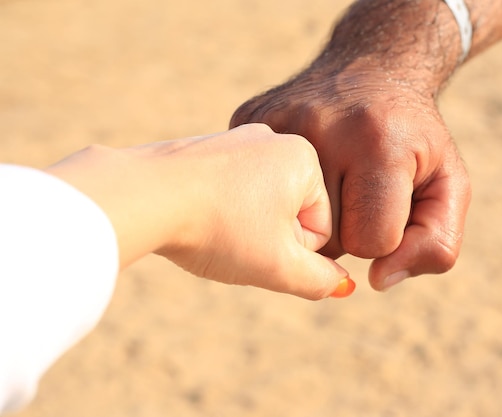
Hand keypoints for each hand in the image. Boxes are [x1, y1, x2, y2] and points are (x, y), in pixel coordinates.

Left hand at [47, 124, 351, 299]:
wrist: (142, 195)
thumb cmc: (219, 228)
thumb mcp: (279, 266)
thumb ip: (320, 281)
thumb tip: (342, 285)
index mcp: (304, 157)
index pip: (321, 227)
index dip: (292, 254)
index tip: (258, 248)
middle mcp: (272, 139)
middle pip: (288, 213)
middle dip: (267, 238)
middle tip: (234, 242)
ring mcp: (234, 138)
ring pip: (256, 203)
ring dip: (241, 227)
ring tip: (213, 230)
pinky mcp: (202, 148)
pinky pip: (225, 190)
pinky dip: (216, 210)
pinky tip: (194, 217)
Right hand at [231, 70, 470, 290]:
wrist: (371, 67)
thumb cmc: (413, 137)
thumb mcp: (448, 185)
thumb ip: (436, 244)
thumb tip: (377, 281)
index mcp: (379, 145)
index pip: (372, 243)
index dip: (386, 235)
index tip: (388, 203)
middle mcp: (321, 129)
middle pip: (327, 239)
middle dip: (348, 226)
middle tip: (358, 185)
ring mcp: (278, 122)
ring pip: (290, 224)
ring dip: (314, 216)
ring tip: (333, 174)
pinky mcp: (248, 121)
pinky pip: (260, 193)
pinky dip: (283, 191)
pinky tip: (302, 163)